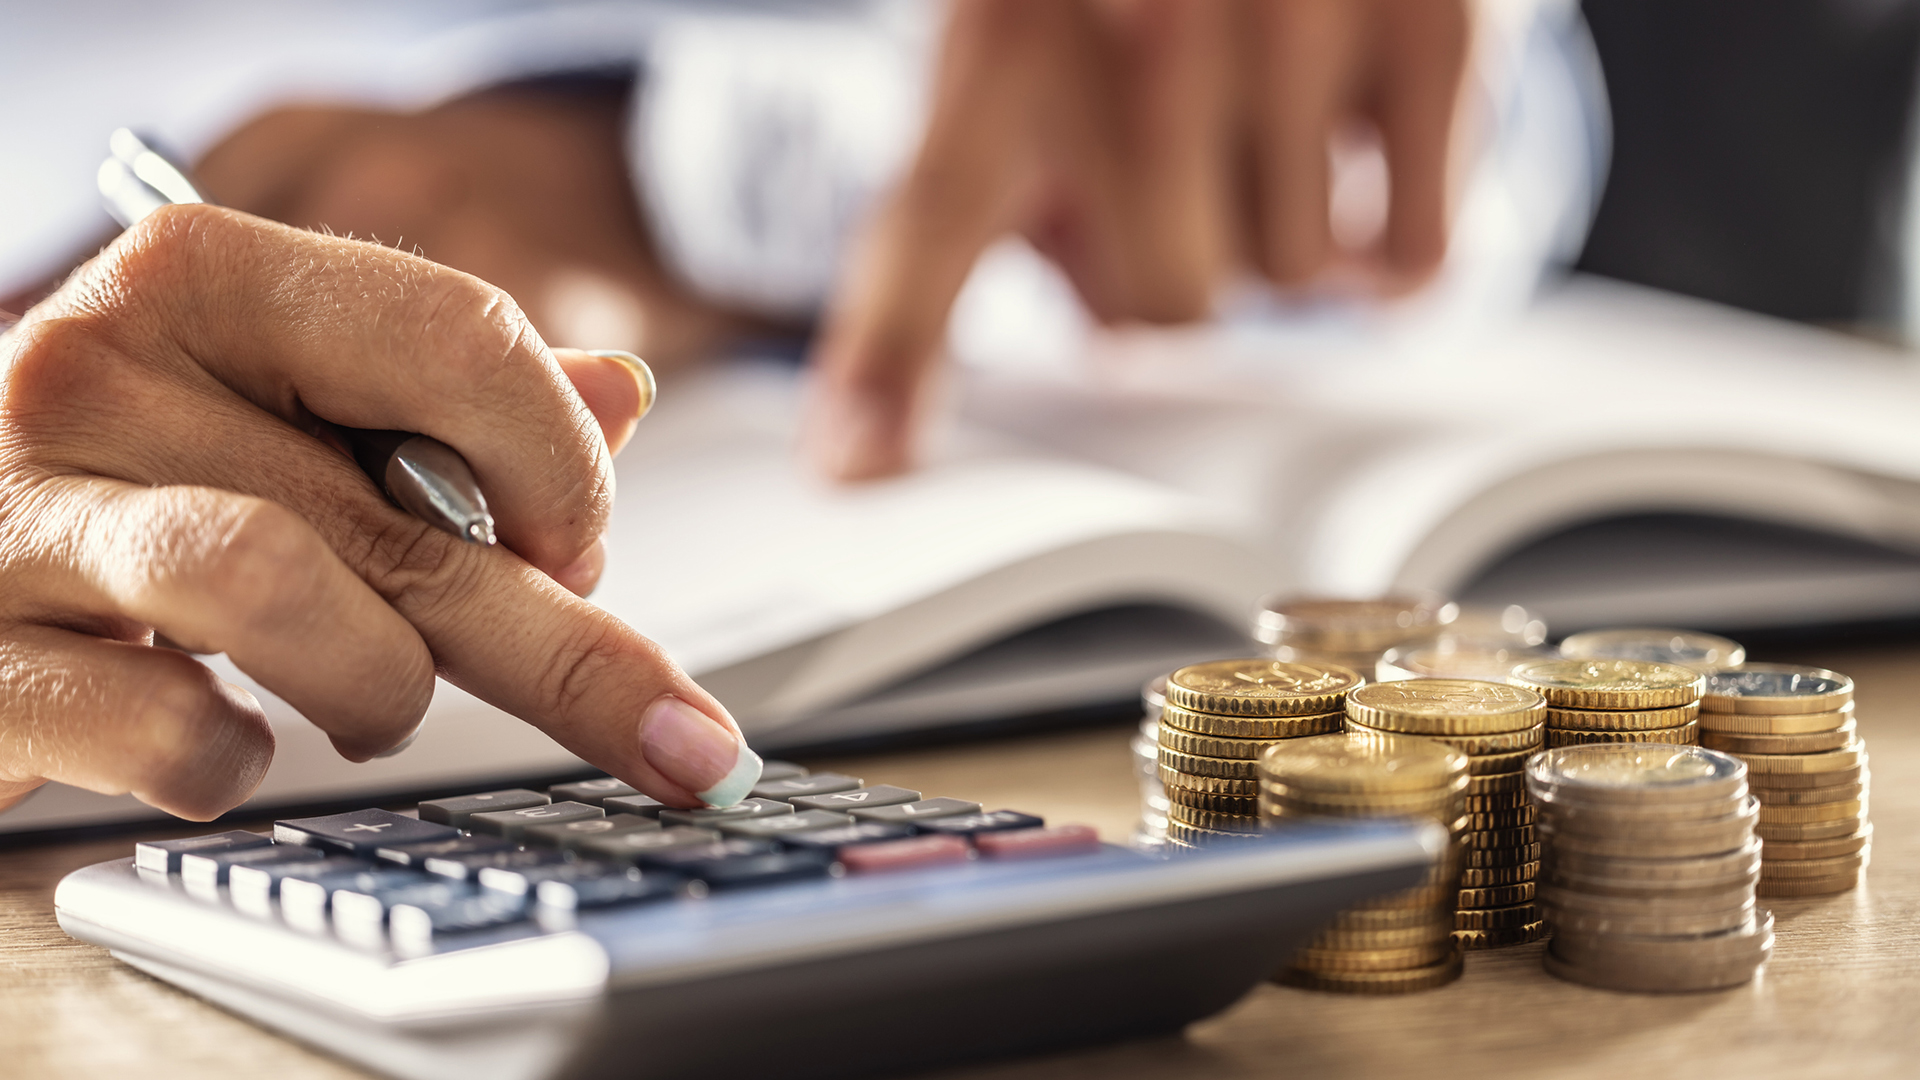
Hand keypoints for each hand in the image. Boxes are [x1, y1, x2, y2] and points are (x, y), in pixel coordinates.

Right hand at [0, 205, 758, 819]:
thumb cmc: (131, 468)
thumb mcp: (281, 398)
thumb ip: (449, 396)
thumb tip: (619, 393)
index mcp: (206, 279)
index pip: (457, 335)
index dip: (560, 464)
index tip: (582, 552)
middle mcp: (97, 368)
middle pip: (409, 511)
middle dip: (563, 647)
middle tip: (672, 735)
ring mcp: (17, 514)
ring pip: (281, 590)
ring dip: (379, 683)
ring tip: (372, 704)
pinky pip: (162, 727)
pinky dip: (235, 759)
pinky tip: (229, 741)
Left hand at [808, 0, 1471, 478]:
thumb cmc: (1119, 6)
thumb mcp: (1014, 68)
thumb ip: (956, 225)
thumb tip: (867, 449)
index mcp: (1002, 29)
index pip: (936, 217)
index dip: (891, 355)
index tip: (858, 465)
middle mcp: (1142, 13)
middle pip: (1160, 305)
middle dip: (1171, 261)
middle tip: (1181, 163)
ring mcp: (1292, 13)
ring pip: (1288, 281)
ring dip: (1281, 241)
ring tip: (1269, 123)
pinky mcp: (1435, 28)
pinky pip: (1414, 259)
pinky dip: (1392, 249)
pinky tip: (1362, 150)